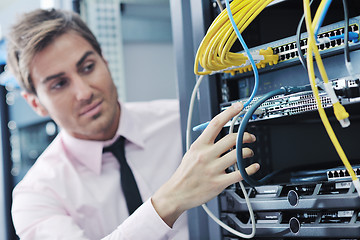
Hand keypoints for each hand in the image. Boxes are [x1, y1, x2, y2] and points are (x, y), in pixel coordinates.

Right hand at [152, 102, 259, 226]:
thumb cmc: (185, 173)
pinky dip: (250, 169)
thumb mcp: (191, 152)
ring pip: (239, 155)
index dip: (229, 113)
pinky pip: (240, 174)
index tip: (238, 107)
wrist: (176, 192)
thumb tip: (220, 133)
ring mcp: (213, 169)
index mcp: (199, 145)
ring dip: (248, 152)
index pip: (216, 123)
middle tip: (250, 137)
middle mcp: (206, 155)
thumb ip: (205, 143)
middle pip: (232, 139)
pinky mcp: (219, 183)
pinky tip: (253, 167)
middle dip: (246, 136)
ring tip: (249, 153)